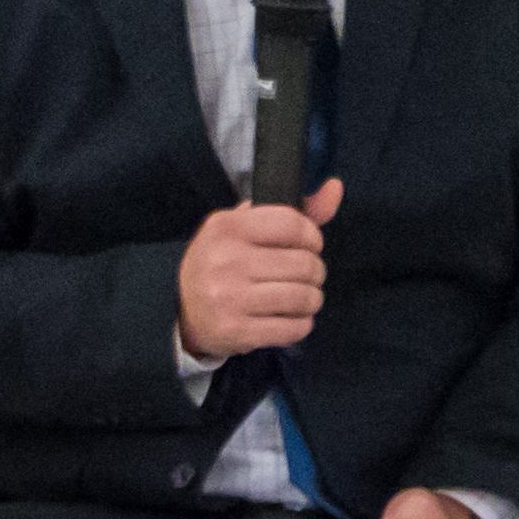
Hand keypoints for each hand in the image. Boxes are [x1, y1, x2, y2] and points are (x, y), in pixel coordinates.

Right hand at [179, 179, 342, 360]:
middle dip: (316, 271)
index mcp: (227, 227)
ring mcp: (229, 298)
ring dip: (312, 299)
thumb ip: (294, 212)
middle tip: (309, 276)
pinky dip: (302, 324)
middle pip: (302, 263)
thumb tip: (335, 187)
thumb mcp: (246, 229)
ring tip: (304, 297)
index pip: (292, 224)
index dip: (313, 236)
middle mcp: (226, 260)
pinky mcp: (236, 331)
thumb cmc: (223, 262)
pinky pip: (292, 329)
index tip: (311, 245)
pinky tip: (292, 317)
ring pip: (302, 297)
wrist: (183, 309)